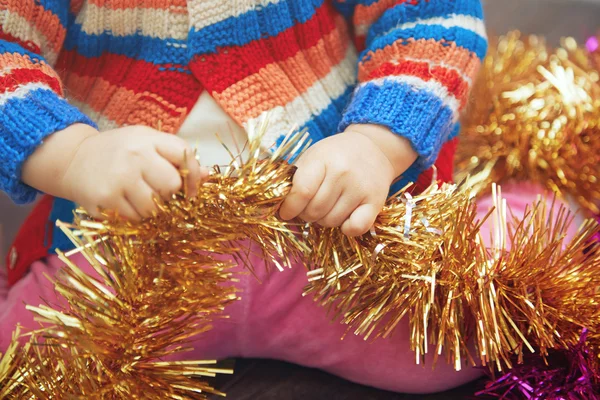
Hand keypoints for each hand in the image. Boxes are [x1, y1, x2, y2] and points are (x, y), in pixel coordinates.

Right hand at [22, 124, 208, 220]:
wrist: (72, 159)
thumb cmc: (119, 152)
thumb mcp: (147, 144)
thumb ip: (176, 157)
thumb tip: (208, 175)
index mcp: (148, 139)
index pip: (184, 155)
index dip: (193, 176)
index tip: (190, 190)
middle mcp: (134, 155)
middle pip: (172, 186)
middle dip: (169, 195)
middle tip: (157, 192)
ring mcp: (119, 178)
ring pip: (154, 208)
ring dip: (151, 209)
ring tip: (138, 197)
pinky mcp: (105, 199)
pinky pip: (135, 219)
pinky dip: (134, 216)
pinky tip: (124, 204)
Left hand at [279, 124, 417, 235]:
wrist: (374, 147)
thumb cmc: (335, 155)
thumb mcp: (313, 157)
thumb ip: (296, 179)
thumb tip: (278, 205)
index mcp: (323, 160)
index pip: (301, 192)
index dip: (290, 207)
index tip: (286, 212)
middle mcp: (343, 174)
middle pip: (314, 211)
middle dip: (306, 214)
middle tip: (309, 207)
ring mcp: (361, 188)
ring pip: (331, 222)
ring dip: (324, 220)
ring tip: (328, 207)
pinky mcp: (375, 202)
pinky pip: (356, 228)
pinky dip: (347, 229)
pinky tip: (344, 219)